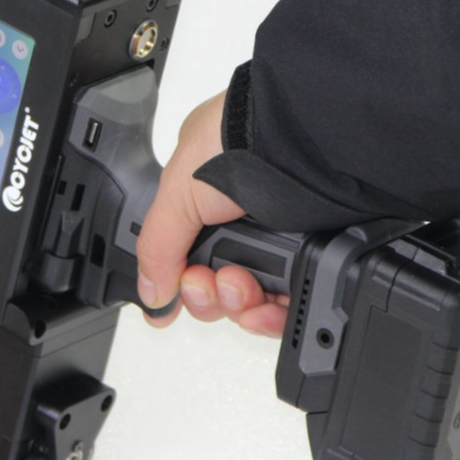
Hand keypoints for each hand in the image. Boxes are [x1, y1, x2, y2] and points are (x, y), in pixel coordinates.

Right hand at [135, 91, 288, 337]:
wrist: (298, 142)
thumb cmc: (237, 141)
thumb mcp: (178, 190)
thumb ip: (156, 246)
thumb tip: (150, 293)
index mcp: (206, 200)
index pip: (188, 258)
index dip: (184, 281)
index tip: (182, 287)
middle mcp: (241, 221)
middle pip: (217, 286)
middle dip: (207, 295)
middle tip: (209, 283)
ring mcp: (277, 241)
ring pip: (251, 301)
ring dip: (237, 306)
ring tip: (240, 287)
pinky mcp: (308, 258)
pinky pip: (288, 306)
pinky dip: (272, 318)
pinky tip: (262, 311)